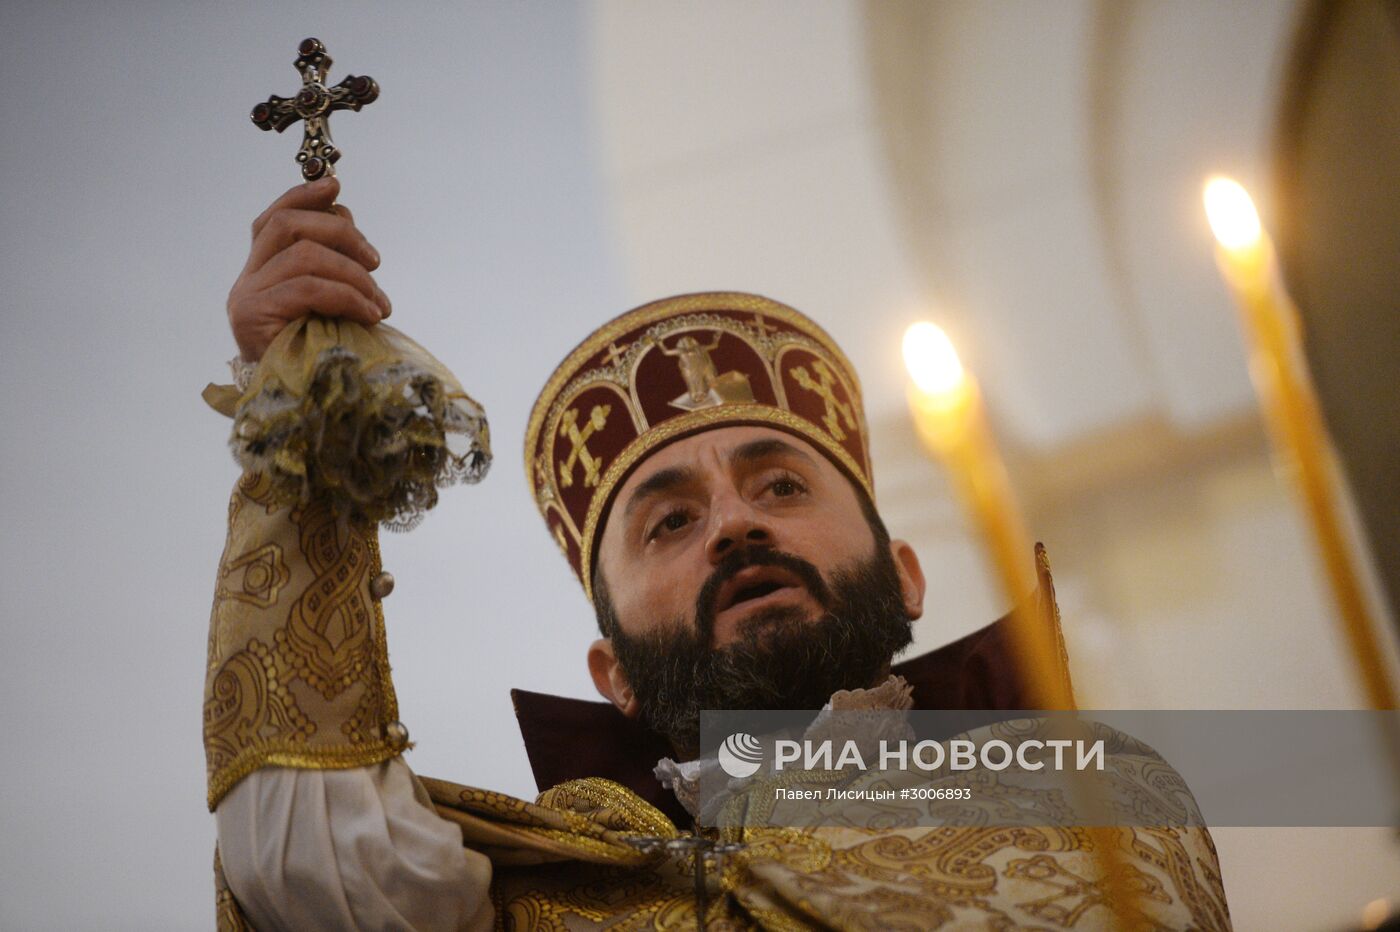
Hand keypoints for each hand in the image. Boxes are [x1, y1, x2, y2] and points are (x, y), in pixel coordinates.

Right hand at [227, 176, 390, 361]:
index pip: (273, 219)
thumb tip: (348, 222)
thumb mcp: (332, 306)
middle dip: (340, 233)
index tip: (337, 187)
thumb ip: (332, 265)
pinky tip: (371, 315)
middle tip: (376, 261)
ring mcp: (246, 299)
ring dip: (354, 274)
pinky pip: (308, 287)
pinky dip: (348, 295)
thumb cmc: (323, 362)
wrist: (303, 413)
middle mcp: (246, 282)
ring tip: (380, 303)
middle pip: (288, 226)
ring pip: (303, 254)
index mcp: (261, 273)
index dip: (304, 197)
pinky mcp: (253, 318)